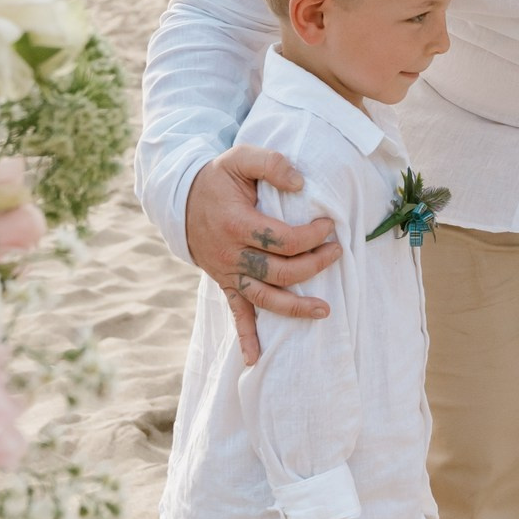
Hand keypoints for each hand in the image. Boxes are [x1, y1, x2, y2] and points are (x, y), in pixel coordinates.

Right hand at [184, 144, 340, 363]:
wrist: (182, 200)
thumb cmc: (218, 179)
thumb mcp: (239, 158)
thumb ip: (271, 163)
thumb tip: (301, 183)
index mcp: (237, 223)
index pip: (284, 239)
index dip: (312, 235)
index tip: (329, 224)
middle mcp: (231, 254)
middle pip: (281, 271)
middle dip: (315, 265)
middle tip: (337, 252)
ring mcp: (227, 273)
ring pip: (265, 298)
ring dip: (295, 307)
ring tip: (325, 310)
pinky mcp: (225, 283)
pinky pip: (235, 314)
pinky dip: (246, 338)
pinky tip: (255, 360)